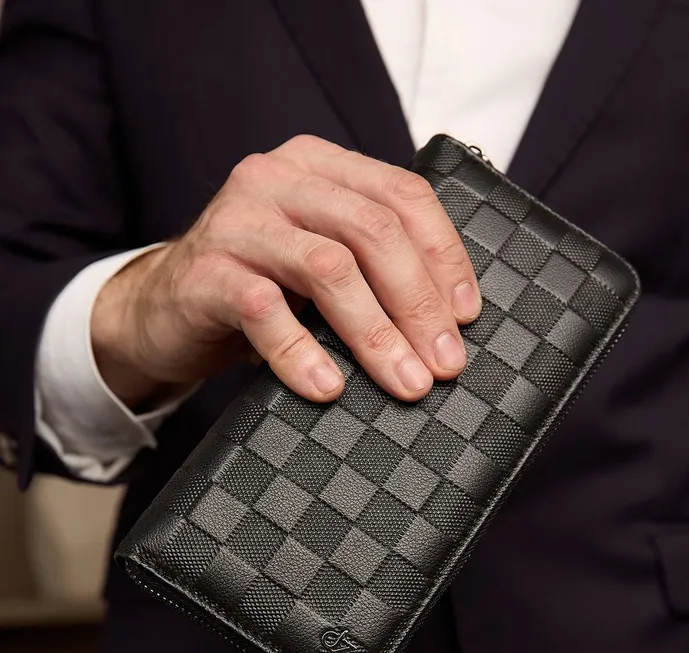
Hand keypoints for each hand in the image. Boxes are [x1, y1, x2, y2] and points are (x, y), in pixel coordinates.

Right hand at [91, 134, 481, 409]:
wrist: (162, 310)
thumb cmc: (257, 289)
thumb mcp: (318, 263)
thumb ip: (370, 266)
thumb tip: (447, 323)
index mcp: (319, 167)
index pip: (402, 196)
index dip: (444, 257)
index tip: (465, 318)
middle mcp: (278, 179)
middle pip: (373, 231)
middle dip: (418, 304)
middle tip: (443, 364)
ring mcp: (238, 221)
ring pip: (328, 267)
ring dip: (376, 333)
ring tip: (404, 382)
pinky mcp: (207, 272)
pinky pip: (264, 311)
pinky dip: (301, 354)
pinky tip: (327, 388)